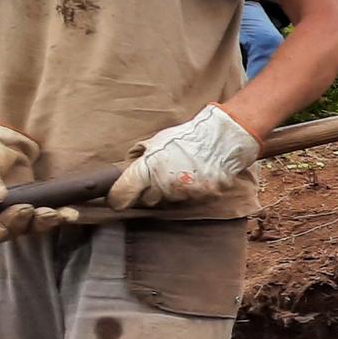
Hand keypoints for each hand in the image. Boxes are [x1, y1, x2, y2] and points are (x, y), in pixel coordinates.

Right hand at [0, 202, 79, 247]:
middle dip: (19, 226)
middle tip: (28, 209)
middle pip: (2, 235)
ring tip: (53, 213)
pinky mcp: (29, 209)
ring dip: (41, 223)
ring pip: (25, 229)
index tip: (3, 223)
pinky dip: (57, 217)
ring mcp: (8, 217)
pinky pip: (42, 218)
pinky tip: (69, 213)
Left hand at [107, 104, 260, 210]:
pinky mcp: (200, 199)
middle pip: (147, 200)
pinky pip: (188, 200)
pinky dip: (188, 192)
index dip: (117, 198)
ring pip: (168, 201)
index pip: (123, 193)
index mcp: (148, 168)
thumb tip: (127, 168)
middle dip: (149, 191)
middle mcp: (164, 184)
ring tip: (179, 173)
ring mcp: (183, 193)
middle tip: (157, 177)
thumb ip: (142, 158)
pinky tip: (193, 178)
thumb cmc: (187, 137)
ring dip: (169, 192)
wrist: (221, 140)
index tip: (116, 200)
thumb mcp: (157, 141)